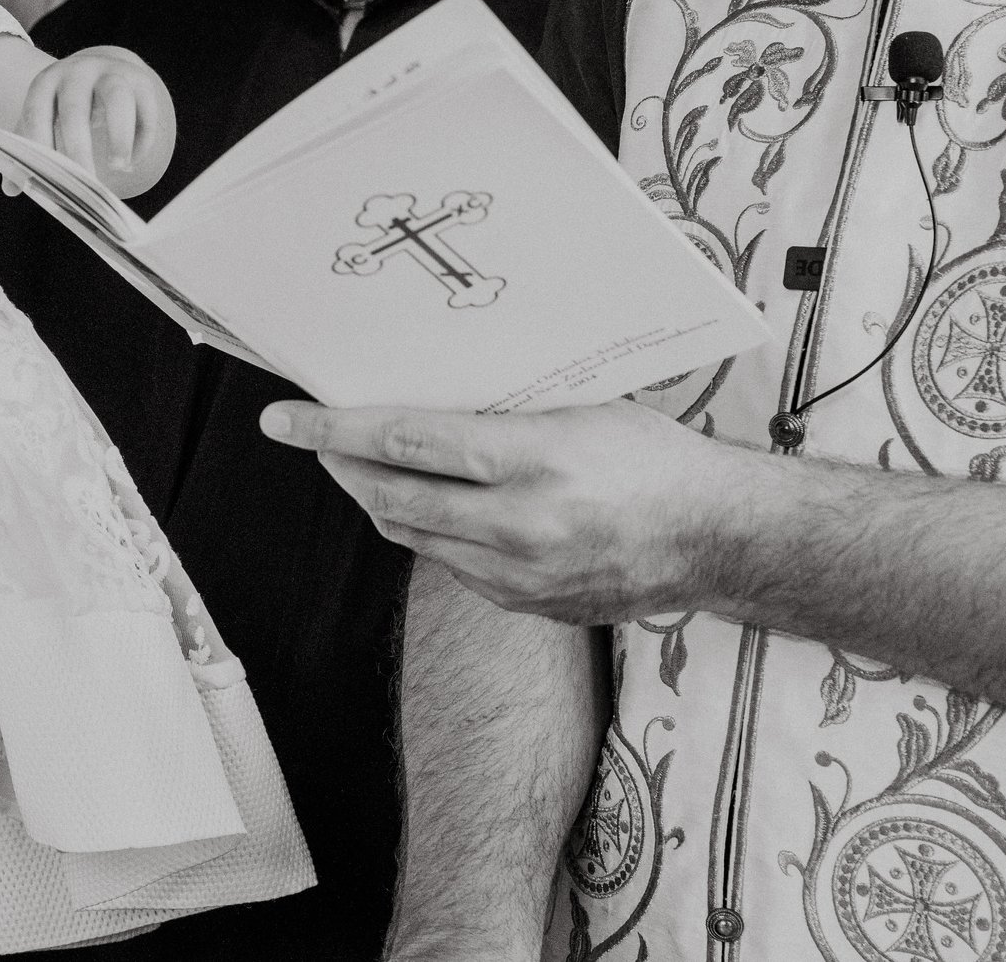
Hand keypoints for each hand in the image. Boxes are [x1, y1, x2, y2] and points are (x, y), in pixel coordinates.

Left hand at [21, 46, 173, 195]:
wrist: (99, 71)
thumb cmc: (64, 106)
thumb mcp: (41, 120)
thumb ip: (26, 151)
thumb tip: (11, 188)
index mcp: (45, 83)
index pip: (36, 112)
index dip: (38, 143)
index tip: (44, 176)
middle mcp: (77, 72)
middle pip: (75, 109)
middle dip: (78, 149)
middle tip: (85, 183)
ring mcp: (111, 73)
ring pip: (118, 99)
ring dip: (119, 136)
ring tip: (120, 168)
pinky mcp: (140, 81)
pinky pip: (145, 110)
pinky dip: (142, 139)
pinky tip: (133, 161)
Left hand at [259, 397, 766, 624]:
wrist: (719, 538)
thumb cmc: (651, 458)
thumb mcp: (577, 411)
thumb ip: (498, 415)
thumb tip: (415, 401)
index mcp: (534, 461)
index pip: (407, 441)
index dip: (335, 428)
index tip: (285, 419)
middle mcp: (522, 525)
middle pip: (393, 497)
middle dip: (341, 466)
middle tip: (314, 438)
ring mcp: (522, 574)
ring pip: (413, 536)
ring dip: (377, 500)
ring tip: (360, 467)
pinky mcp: (527, 605)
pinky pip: (450, 565)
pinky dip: (427, 532)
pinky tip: (424, 506)